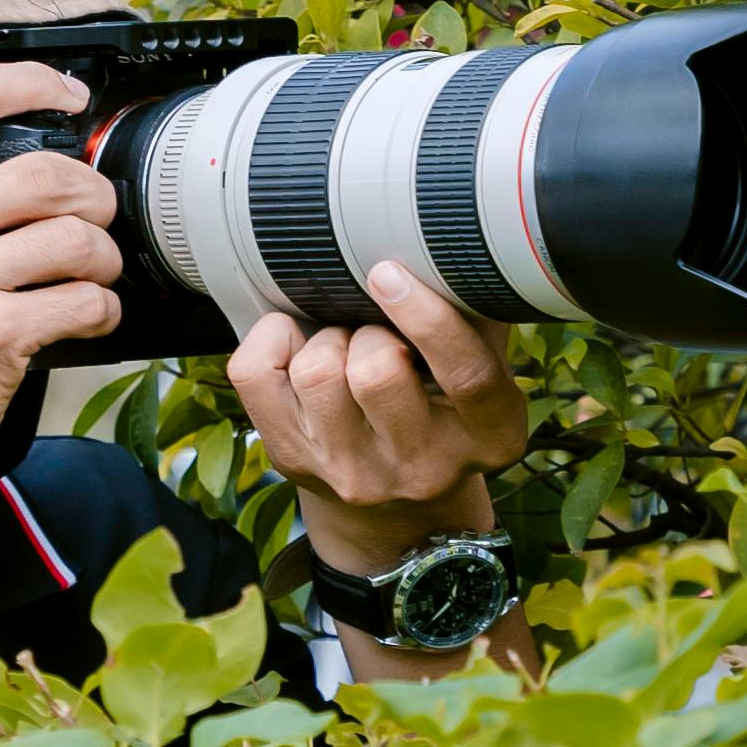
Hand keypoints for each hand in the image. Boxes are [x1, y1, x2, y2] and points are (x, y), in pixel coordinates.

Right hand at [0, 56, 129, 509]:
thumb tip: (8, 139)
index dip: (25, 81)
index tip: (63, 96)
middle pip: (43, 168)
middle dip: (89, 192)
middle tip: (90, 214)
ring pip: (78, 234)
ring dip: (103, 254)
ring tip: (90, 271)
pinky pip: (86, 300)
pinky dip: (102, 309)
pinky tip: (82, 318)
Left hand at [234, 263, 529, 572]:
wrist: (396, 502)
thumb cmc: (442, 402)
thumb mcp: (483, 366)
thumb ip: (477, 313)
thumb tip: (445, 244)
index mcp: (490, 435)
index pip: (466, 376)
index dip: (427, 317)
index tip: (390, 273)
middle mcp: (424, 467)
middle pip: (376, 372)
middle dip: (368, 332)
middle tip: (375, 336)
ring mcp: (353, 473)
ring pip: (316, 373)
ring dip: (327, 341)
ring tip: (344, 350)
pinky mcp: (293, 460)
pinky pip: (256, 374)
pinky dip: (272, 340)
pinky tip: (299, 351)